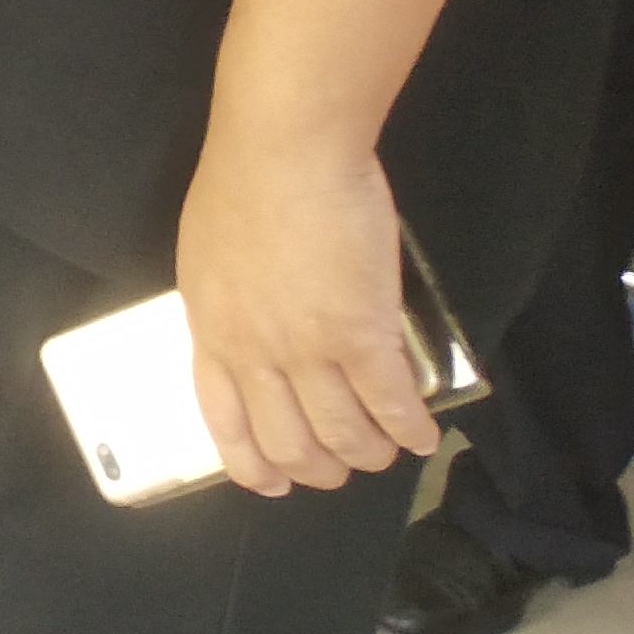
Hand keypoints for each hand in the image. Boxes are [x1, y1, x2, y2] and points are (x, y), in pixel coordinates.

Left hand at [176, 125, 439, 495]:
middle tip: (344, 467)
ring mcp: (307, 349)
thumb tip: (256, 331)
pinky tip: (423, 437)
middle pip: (287, 441)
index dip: (250, 462)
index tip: (271, 484)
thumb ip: (231, 303)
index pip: (223, 419)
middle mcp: (254, 351)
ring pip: (342, 435)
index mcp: (211, 329)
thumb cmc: (246, 183)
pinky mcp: (362, 336)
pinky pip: (391, 404)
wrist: (283, 150)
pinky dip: (410, 431)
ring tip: (387, 452)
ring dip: (370, 455)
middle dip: (320, 469)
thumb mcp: (210, 255)